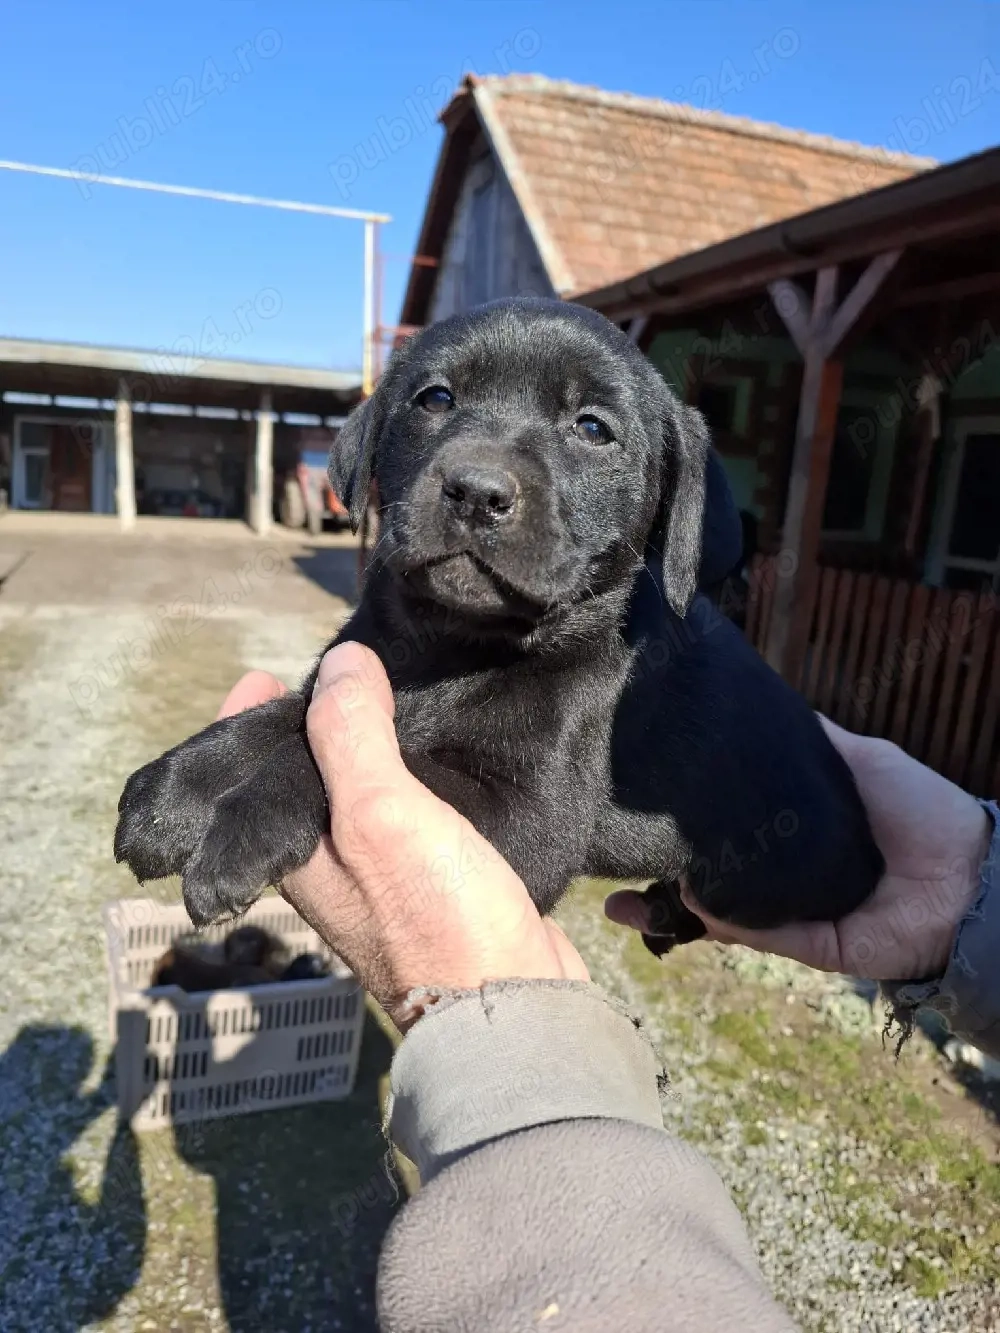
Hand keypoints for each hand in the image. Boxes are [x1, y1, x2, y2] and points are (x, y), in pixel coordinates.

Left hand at [218, 645, 586, 1029]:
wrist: (510, 1002)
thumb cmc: (434, 915)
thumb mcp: (380, 814)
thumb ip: (351, 735)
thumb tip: (339, 659)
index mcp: (294, 855)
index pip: (245, 780)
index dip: (247, 725)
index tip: (264, 673)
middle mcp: (325, 866)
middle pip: (301, 781)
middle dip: (312, 725)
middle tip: (339, 668)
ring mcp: (379, 875)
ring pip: (356, 793)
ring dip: (364, 744)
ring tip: (387, 690)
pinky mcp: (430, 878)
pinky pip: (405, 809)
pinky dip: (408, 772)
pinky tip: (435, 748)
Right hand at [606, 718, 990, 981]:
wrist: (971, 871)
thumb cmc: (924, 810)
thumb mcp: (860, 759)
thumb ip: (811, 743)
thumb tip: (762, 707)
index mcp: (795, 838)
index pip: (726, 834)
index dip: (684, 829)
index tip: (639, 813)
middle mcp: (786, 877)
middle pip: (710, 881)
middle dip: (658, 882)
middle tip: (610, 872)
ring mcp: (793, 914)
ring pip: (719, 914)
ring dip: (671, 908)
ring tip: (622, 898)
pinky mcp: (809, 946)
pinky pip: (756, 932)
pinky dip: (720, 919)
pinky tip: (687, 897)